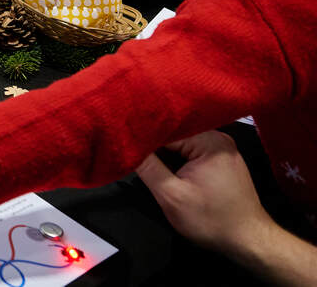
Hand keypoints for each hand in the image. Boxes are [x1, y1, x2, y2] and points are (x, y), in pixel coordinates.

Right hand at [135, 131, 269, 256]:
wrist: (249, 242)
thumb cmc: (212, 221)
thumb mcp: (171, 196)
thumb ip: (147, 167)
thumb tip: (126, 145)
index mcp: (209, 141)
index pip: (166, 128)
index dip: (142, 134)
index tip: (122, 139)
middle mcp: (219, 138)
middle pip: (175, 133)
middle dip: (153, 142)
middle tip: (127, 148)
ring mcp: (222, 149)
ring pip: (182, 142)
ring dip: (164, 150)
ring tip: (142, 155)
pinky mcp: (222, 160)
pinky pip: (192, 150)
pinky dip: (177, 157)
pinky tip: (163, 164)